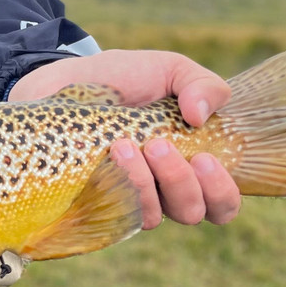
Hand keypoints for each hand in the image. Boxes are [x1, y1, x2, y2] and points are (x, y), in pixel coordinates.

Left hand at [9, 50, 241, 228]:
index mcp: (190, 164)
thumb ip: (202, 85)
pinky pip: (112, 215)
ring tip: (122, 145)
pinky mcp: (93, 201)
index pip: (221, 204)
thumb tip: (201, 116)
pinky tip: (102, 160)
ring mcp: (127, 197)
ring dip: (143, 182)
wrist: (64, 78)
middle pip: (190, 212)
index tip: (205, 159)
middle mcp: (162, 189)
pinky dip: (113, 190)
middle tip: (158, 145)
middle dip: (180, 181)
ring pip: (152, 217)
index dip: (221, 192)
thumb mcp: (169, 70)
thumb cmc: (122, 77)